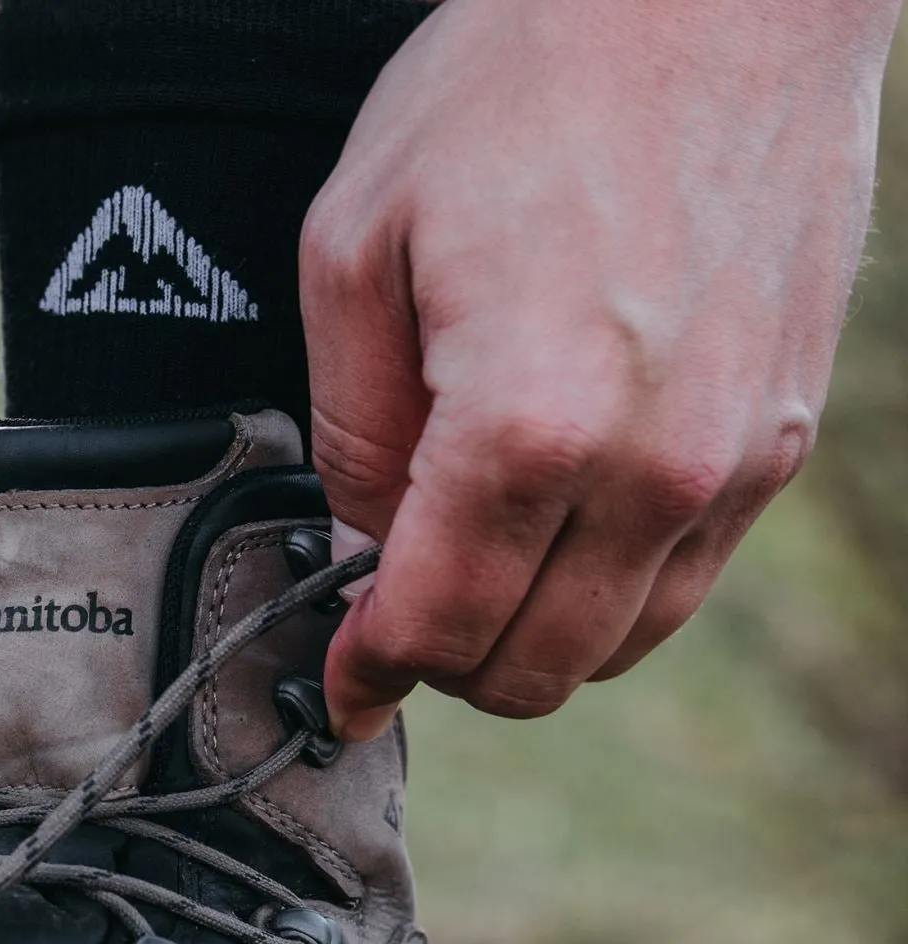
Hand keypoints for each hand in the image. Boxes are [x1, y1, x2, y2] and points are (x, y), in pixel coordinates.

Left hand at [301, 0, 897, 739]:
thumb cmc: (528, 82)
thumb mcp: (358, 247)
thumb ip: (353, 428)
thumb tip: (365, 544)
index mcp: (528, 424)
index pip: (435, 626)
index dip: (368, 670)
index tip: (339, 679)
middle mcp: (653, 465)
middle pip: (532, 666)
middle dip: (442, 667)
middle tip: (389, 624)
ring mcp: (739, 455)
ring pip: (618, 642)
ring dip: (531, 643)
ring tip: (470, 581)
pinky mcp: (787, 430)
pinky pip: (689, 576)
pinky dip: (610, 592)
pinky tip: (557, 536)